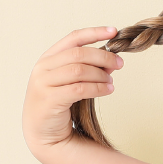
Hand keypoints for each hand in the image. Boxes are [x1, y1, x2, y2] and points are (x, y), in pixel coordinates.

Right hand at [23, 27, 122, 150]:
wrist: (42, 131)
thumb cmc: (59, 103)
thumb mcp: (70, 81)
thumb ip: (86, 68)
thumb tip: (111, 60)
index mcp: (48, 58)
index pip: (73, 38)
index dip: (94, 32)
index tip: (114, 32)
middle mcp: (43, 68)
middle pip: (79, 54)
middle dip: (103, 57)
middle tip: (119, 64)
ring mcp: (44, 83)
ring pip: (79, 71)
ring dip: (101, 75)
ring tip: (112, 82)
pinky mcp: (49, 99)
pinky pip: (79, 89)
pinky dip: (98, 88)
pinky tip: (107, 90)